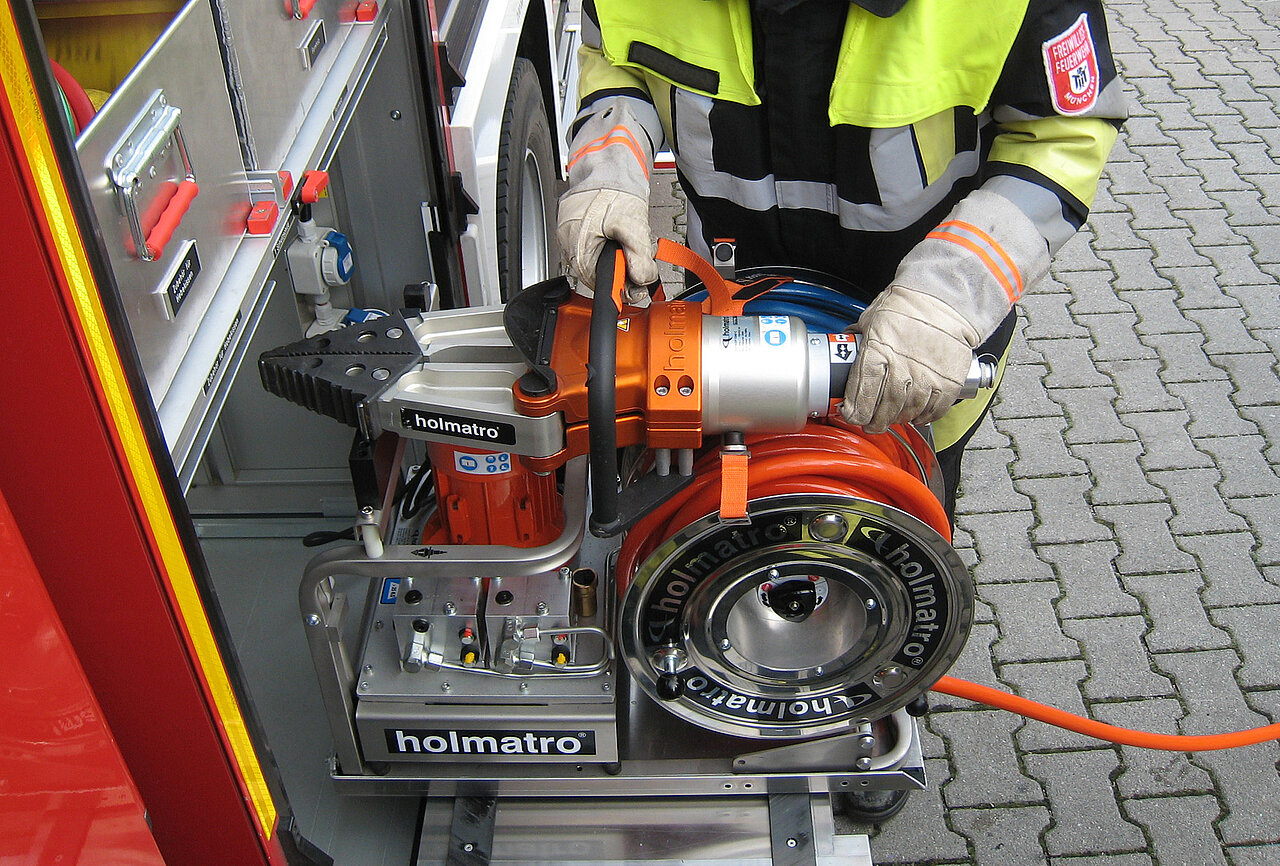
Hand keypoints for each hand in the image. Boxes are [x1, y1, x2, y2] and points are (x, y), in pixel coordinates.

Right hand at [557, 188, 657, 292]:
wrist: (607, 164)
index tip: (639, 285)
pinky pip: (598, 245)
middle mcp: (570, 246)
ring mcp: (573, 237)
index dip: (623, 286)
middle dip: (623, 268)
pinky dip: (614, 242)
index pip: (601, 285)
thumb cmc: (612, 188)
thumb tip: (642, 279)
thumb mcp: (631, 225)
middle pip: (600, 274)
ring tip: (630, 237)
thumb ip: (639, 256)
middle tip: (640, 256)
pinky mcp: (580, 228)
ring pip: (601, 259)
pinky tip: (622, 231)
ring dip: (620, 255)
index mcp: (578, 251)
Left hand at [840, 285, 978, 432]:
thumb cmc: (908, 304)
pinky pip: (934, 410)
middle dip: (873, 422)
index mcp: (877, 352)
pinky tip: (917, 415)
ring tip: (893, 418)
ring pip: (908, 412)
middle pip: (883, 409)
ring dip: (898, 420)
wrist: (946, 297)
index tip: (851, 414)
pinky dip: (924, 416)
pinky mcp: (949, 382)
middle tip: (870, 424)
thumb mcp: (873, 316)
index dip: (853, 412)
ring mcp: (927, 377)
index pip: (860, 394)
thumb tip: (844, 344)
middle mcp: (902, 368)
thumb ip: (859, 337)